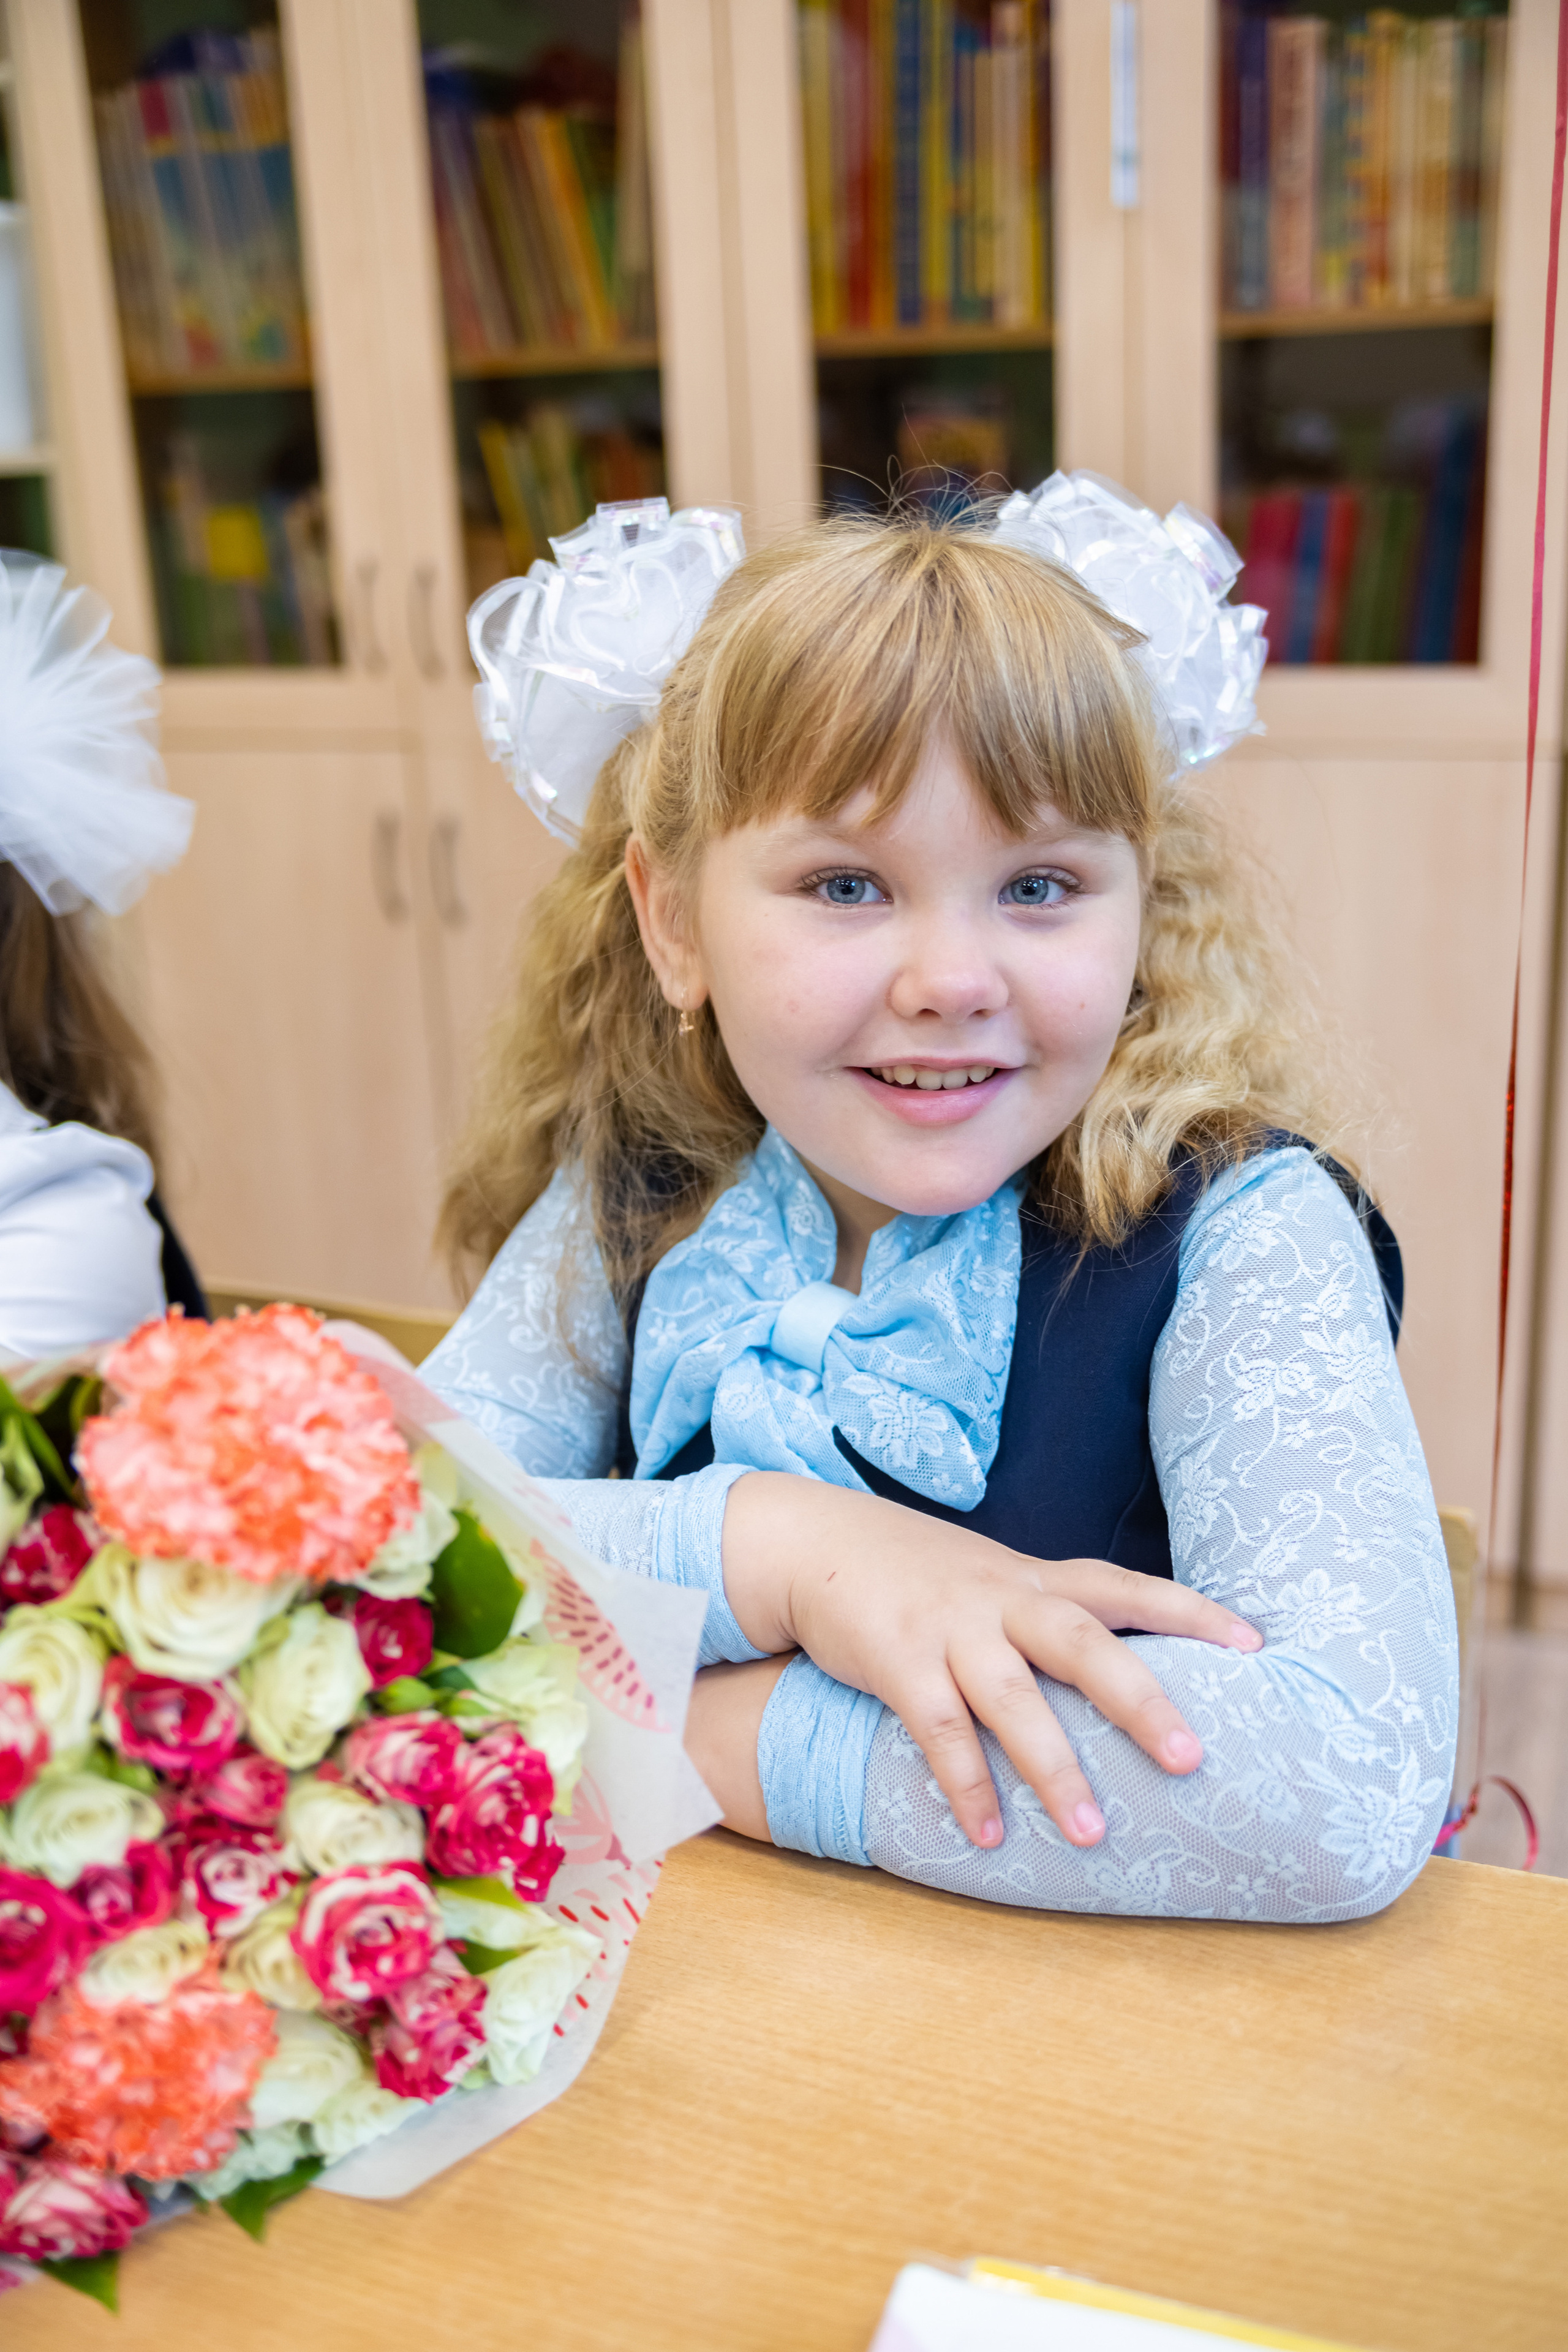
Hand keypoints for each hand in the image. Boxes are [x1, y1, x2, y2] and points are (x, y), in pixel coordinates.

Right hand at [718, 1473, 1262, 1850]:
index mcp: (1036, 1582)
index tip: (1255, 1644)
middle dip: (1139, 1701)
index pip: (1128, 1587)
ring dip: (1051, 1767)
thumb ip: (1055, 1620)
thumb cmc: (926, 1578)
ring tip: (1088, 1833)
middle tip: (1191, 1758)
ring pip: (1011, 1697)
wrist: (820, 1543)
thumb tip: (1132, 1681)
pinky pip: (936, 1727)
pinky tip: (988, 1835)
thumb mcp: (997, 1582)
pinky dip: (964, 1783)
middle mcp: (1003, 1601)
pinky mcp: (897, 1658)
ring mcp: (950, 1629)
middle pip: (1084, 1644)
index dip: (1191, 1612)